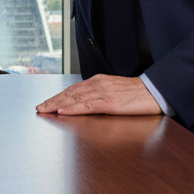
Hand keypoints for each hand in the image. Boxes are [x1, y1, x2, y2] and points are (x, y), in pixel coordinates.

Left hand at [35, 75, 160, 115]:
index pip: (72, 89)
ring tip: (44, 110)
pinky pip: (87, 106)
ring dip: (57, 105)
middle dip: (52, 101)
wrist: (154, 91)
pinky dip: (72, 109)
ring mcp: (102, 93)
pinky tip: (62, 112)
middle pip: (69, 93)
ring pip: (74, 99)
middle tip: (39, 108)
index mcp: (97, 81)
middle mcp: (96, 84)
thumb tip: (85, 103)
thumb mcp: (114, 91)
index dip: (58, 97)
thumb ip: (99, 95)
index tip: (46, 103)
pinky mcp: (109, 103)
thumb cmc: (136, 94)